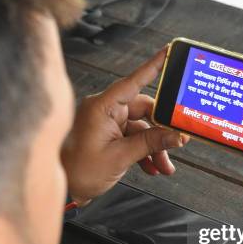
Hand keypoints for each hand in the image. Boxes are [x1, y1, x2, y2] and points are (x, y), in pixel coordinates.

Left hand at [62, 48, 189, 204]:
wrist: (65, 191)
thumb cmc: (79, 171)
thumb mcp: (121, 157)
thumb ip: (151, 144)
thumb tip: (177, 136)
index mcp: (102, 107)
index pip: (133, 81)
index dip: (153, 67)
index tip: (168, 52)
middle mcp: (104, 110)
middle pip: (143, 110)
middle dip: (161, 131)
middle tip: (178, 143)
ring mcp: (105, 122)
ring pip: (141, 128)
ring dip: (154, 146)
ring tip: (164, 166)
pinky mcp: (107, 135)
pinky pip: (132, 137)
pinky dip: (143, 151)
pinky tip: (152, 167)